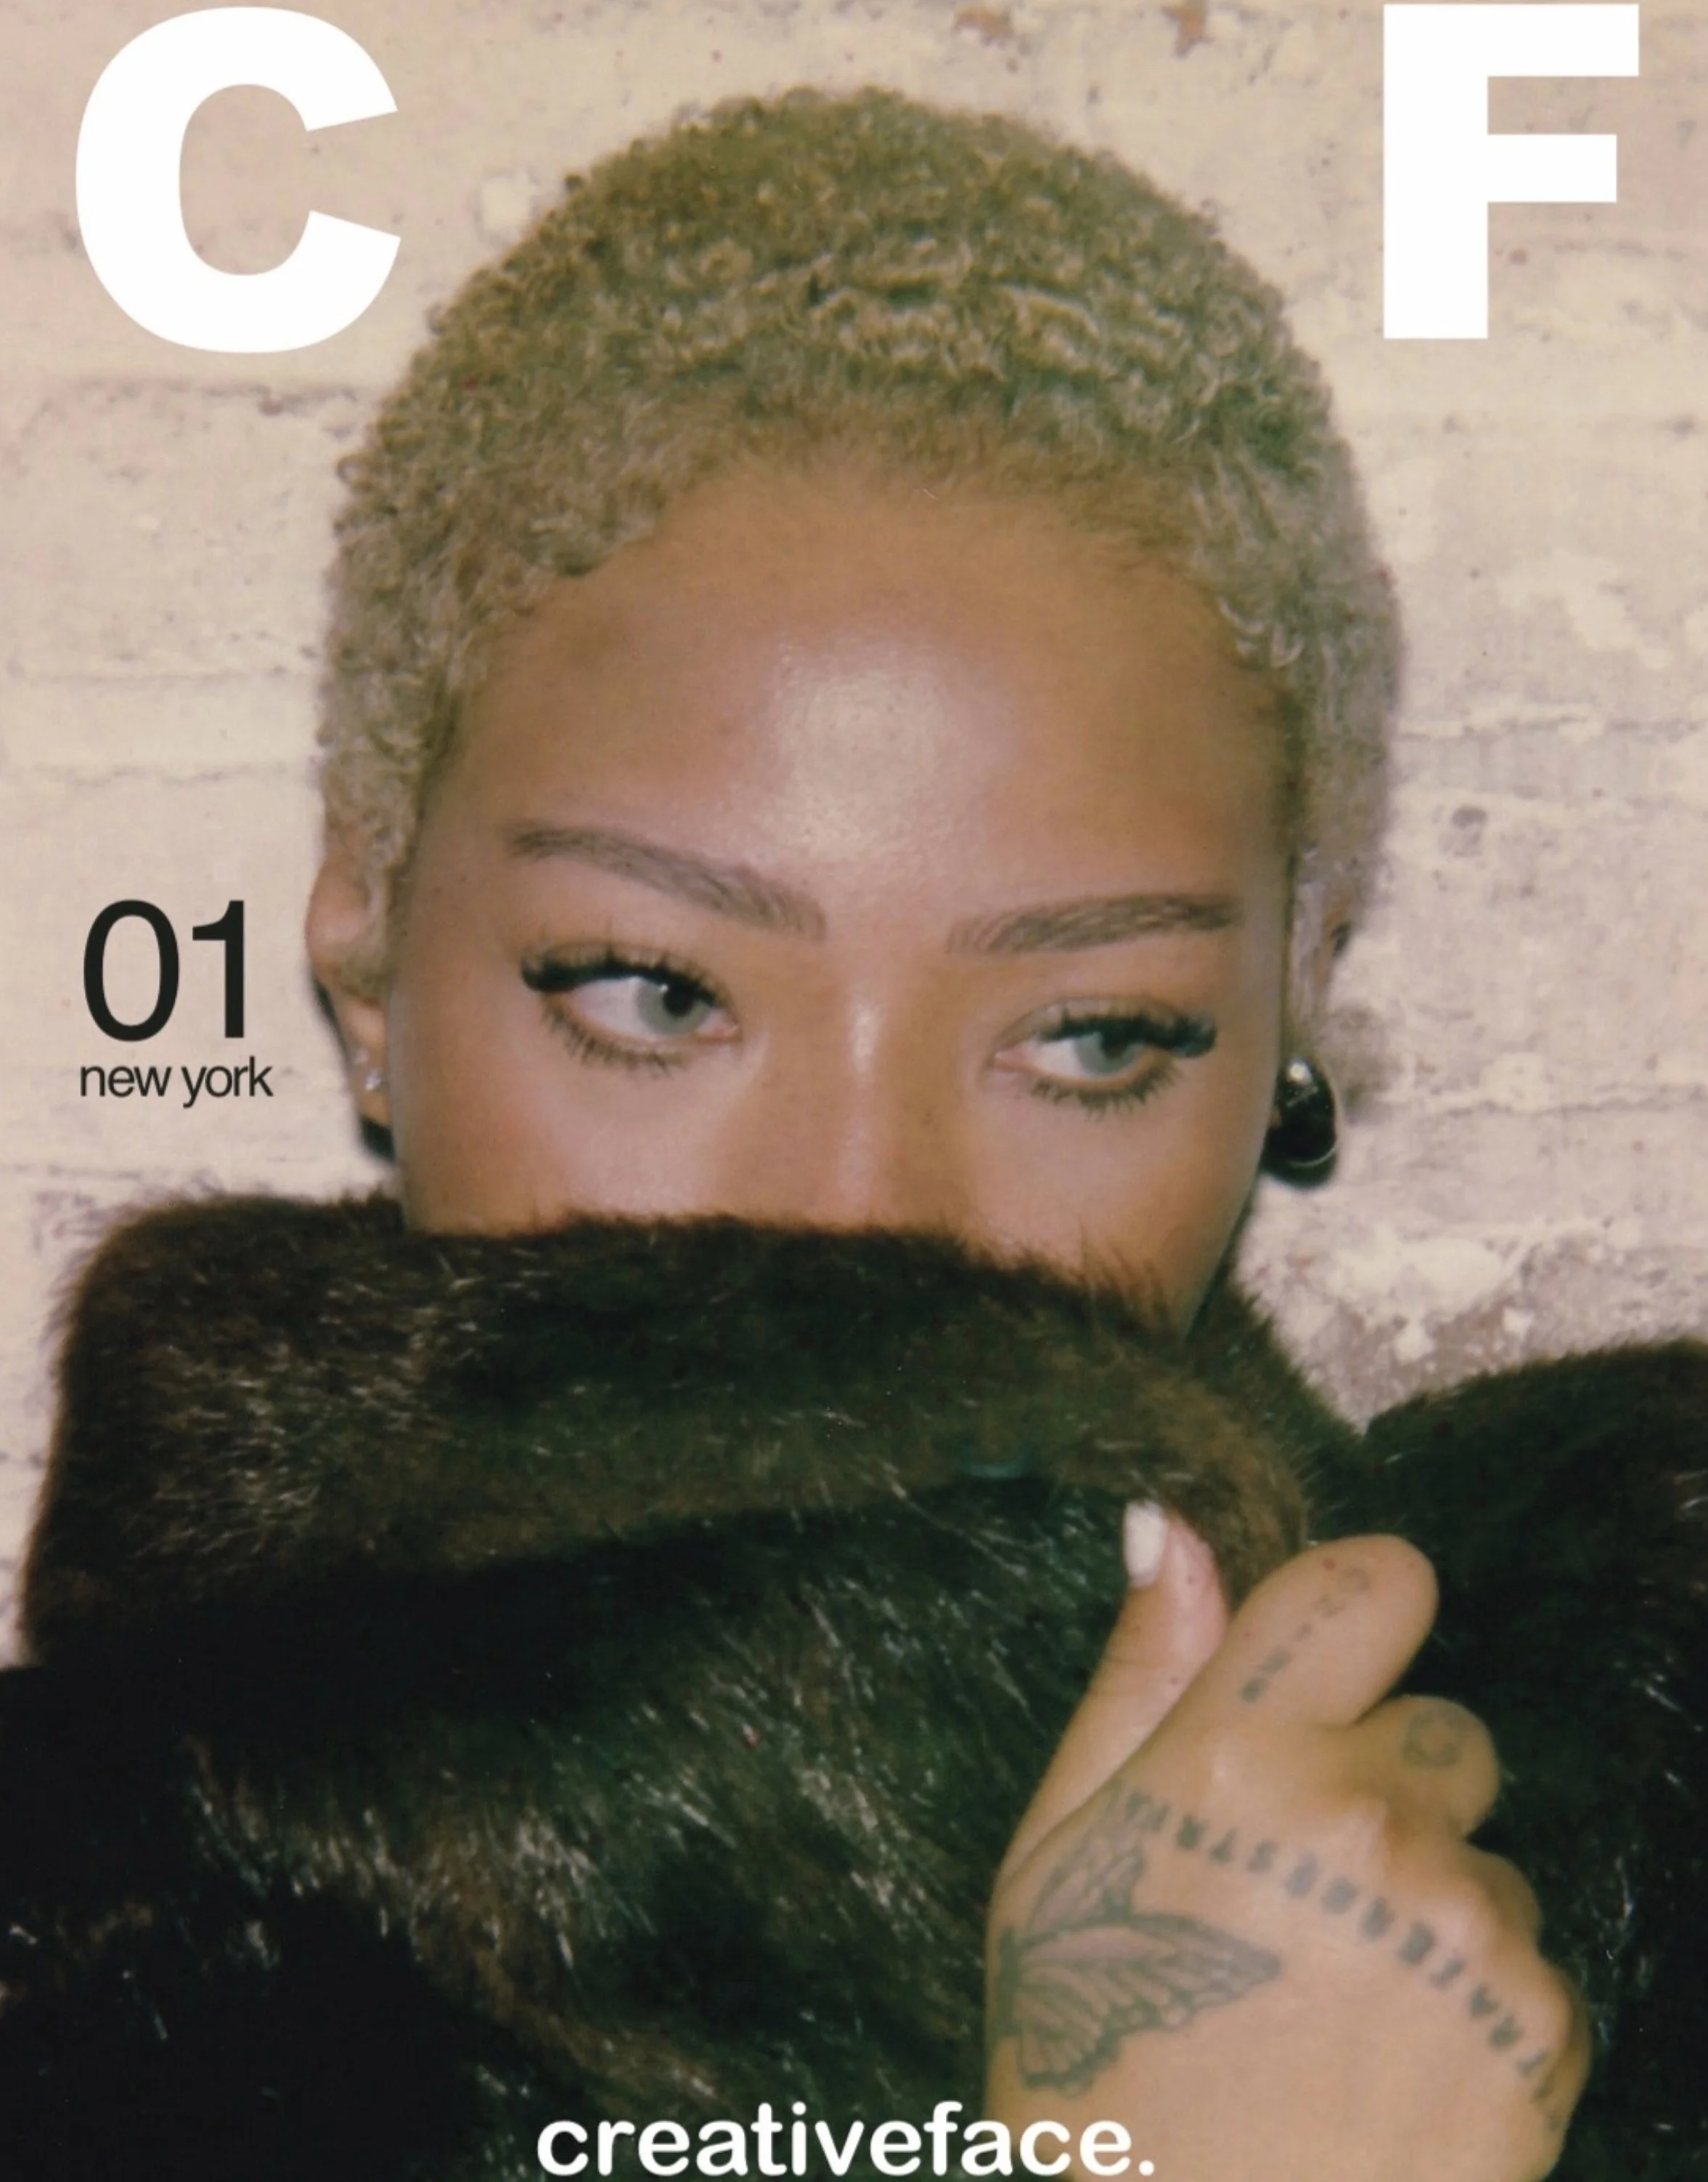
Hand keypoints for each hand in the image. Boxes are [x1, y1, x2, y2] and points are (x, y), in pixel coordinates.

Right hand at [985, 1517, 1588, 2181]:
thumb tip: (1172, 1523)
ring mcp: (1464, 1930)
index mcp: (1239, 1762)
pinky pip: (1528, 1960)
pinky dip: (1474, 2001)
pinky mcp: (1539, 2030)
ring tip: (1335, 2004)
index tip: (1334, 1671)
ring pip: (1483, 1854)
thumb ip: (1140, 1675)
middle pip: (1443, 1729)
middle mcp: (1367, 1824)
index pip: (1372, 1582)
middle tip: (1297, 1897)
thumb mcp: (1061, 1848)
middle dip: (1386, 1787)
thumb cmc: (1089, 2054)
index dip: (1362, 1611)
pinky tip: (1388, 2064)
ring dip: (1428, 1903)